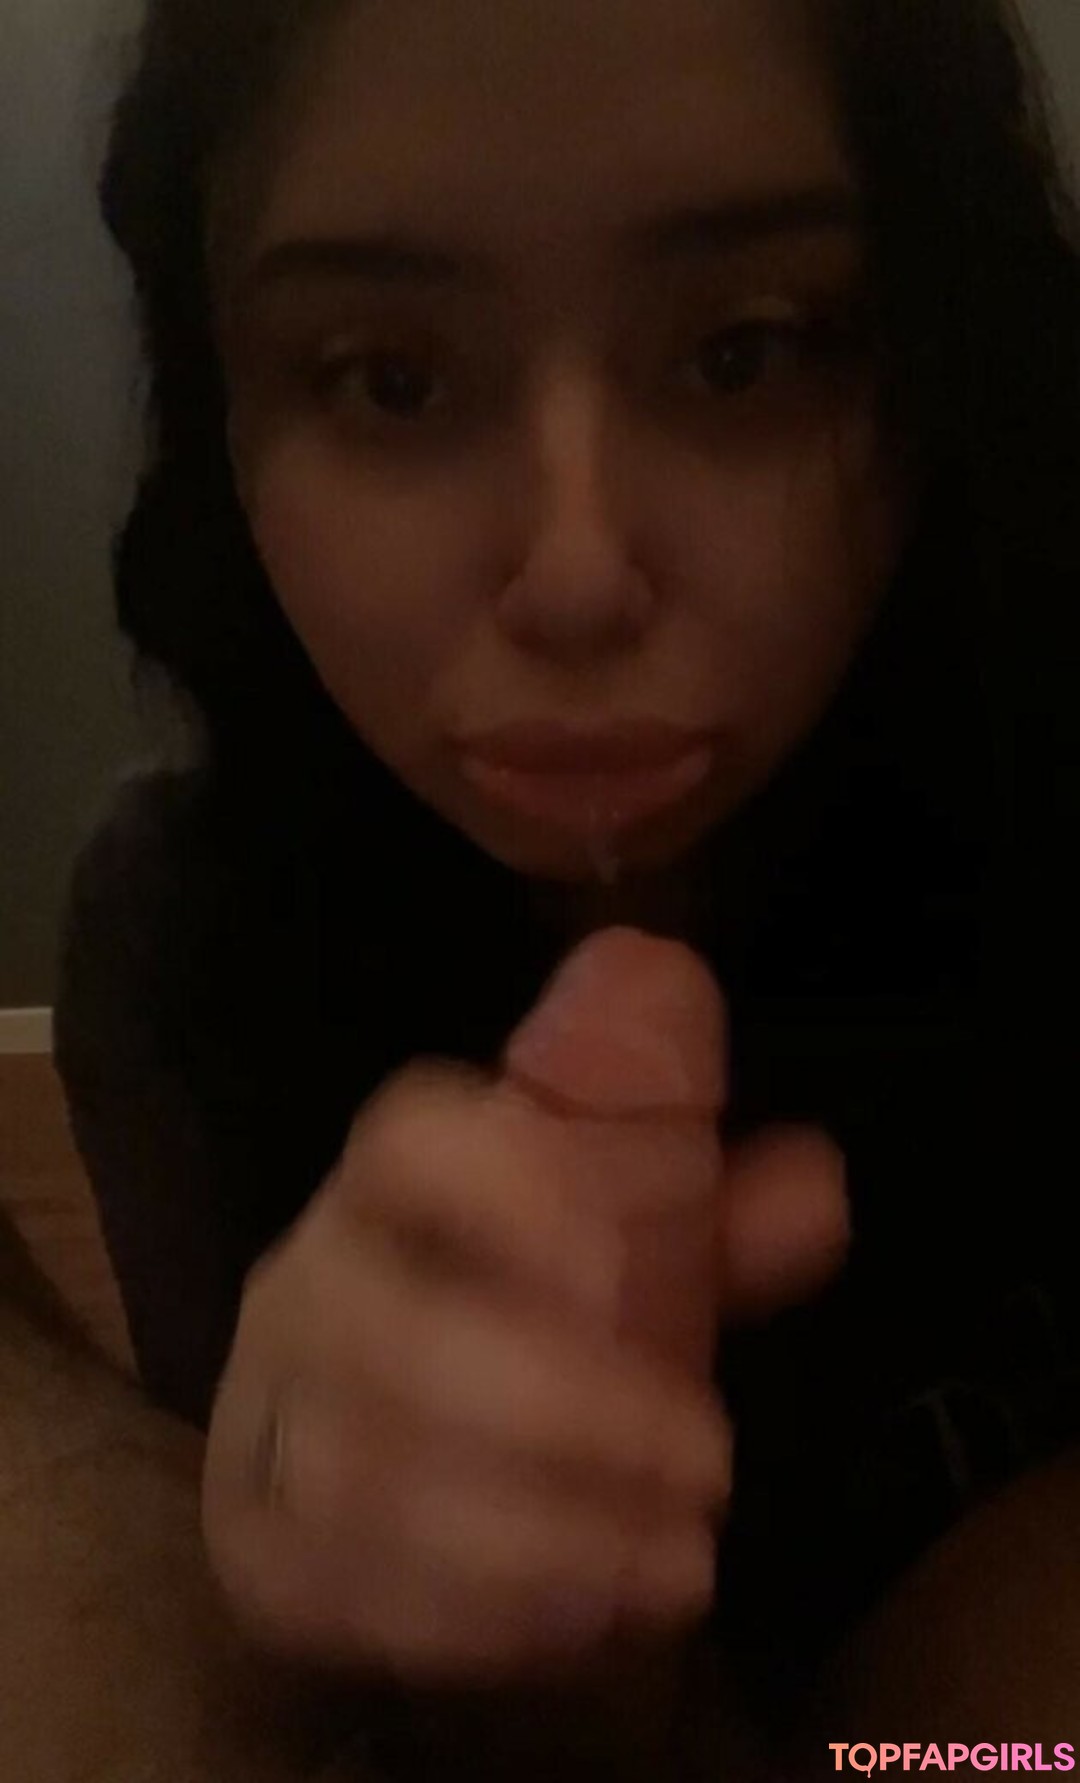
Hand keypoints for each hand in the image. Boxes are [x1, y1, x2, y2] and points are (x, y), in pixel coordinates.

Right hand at [202, 1050, 845, 1688]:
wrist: (410, 1479)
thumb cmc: (527, 1329)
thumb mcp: (628, 1259)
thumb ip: (711, 1214)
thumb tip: (813, 1180)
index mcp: (401, 1191)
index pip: (409, 1142)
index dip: (507, 1190)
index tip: (615, 1265)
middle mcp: (314, 1289)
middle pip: (383, 1324)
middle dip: (561, 1402)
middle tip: (710, 1458)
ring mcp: (274, 1424)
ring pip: (361, 1471)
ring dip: (540, 1530)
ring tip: (681, 1561)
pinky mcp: (267, 1552)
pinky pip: (341, 1586)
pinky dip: (477, 1613)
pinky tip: (592, 1620)